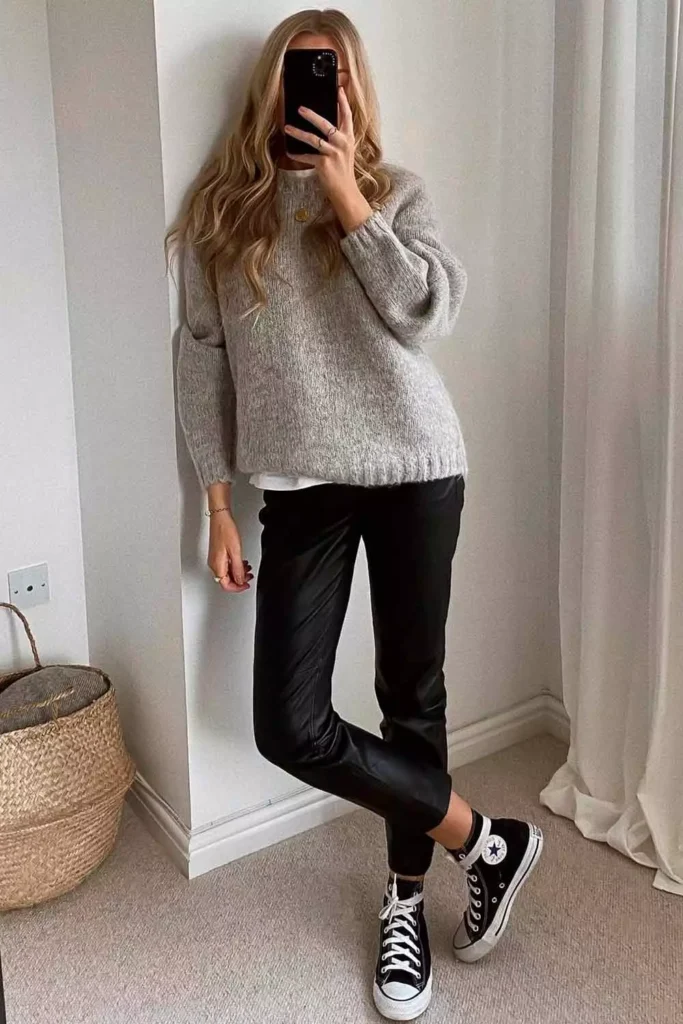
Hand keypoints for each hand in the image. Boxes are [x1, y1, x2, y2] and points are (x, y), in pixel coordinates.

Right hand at [207, 512, 253, 592]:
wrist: (220, 518)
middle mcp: (214, 564)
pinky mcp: (218, 554)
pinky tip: (242, 563)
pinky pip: (226, 565)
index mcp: (217, 565)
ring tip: (248, 569)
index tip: (246, 585)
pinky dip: (235, 566)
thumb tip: (240, 580)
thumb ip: (238, 569)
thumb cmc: (226, 530)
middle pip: (226, 580)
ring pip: (227, 573)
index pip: (226, 585)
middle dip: (239, 580)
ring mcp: (215, 559)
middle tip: (249, 577)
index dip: (238, 588)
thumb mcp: (236, 552)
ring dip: (238, 573)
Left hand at [284, 86, 372, 233]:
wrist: (345, 191)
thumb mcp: (345, 151)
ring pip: (313, 139)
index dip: (343, 101)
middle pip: (326, 124)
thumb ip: (338, 137)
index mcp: (349, 138)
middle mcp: (342, 143)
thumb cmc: (343, 171)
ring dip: (298, 133)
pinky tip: (289, 153)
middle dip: (312, 115)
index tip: (338, 89)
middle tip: (300, 108)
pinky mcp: (324, 164)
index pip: (347, 116)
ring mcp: (333, 154)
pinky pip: (307, 156)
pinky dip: (297, 155)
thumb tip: (326, 124)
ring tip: (287, 127)